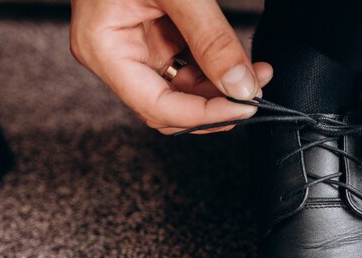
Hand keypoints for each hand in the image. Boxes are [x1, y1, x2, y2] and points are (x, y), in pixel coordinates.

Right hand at [70, 0, 272, 134]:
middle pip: (171, 107)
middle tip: (255, 92)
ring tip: (256, 73)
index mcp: (105, 49)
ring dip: (222, 89)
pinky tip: (240, 63)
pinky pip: (187, 67)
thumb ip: (211, 39)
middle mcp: (117, 56)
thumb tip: (241, 85)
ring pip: (183, 92)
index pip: (158, 106)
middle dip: (216, 105)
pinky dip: (216, 70)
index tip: (245, 106)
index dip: (204, 115)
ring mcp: (135, 48)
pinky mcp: (154, 38)